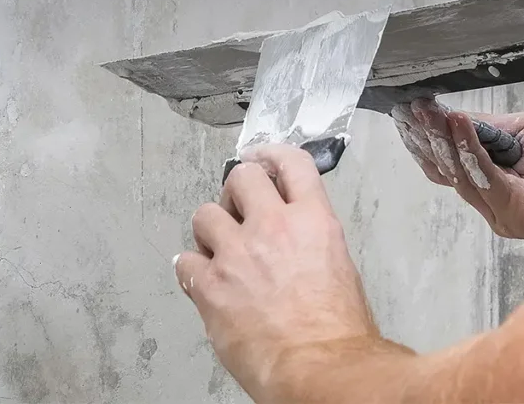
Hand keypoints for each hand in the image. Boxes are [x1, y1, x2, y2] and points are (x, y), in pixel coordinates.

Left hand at [173, 145, 382, 402]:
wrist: (320, 370)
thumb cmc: (338, 333)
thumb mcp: (339, 268)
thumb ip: (310, 240)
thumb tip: (292, 242)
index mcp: (312, 221)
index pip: (290, 163)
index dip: (270, 154)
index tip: (259, 157)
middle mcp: (273, 226)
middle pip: (240, 177)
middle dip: (235, 191)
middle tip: (237, 212)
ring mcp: (237, 253)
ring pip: (204, 214)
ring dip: (210, 231)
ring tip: (219, 252)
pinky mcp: (211, 284)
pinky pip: (184, 262)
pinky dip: (191, 271)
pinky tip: (202, 282)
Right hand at [393, 98, 523, 247]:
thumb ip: (487, 129)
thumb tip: (450, 117)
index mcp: (493, 178)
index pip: (447, 162)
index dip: (425, 138)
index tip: (406, 111)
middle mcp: (491, 198)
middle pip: (444, 169)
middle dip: (424, 137)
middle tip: (406, 110)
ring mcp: (500, 209)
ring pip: (457, 174)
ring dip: (440, 139)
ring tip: (426, 111)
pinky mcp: (514, 213)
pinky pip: (482, 178)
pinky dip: (468, 148)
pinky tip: (457, 122)